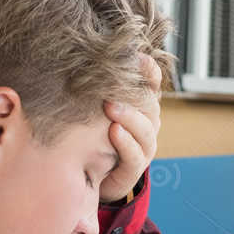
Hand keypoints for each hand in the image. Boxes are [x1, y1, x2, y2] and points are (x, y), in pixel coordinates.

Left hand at [101, 54, 163, 202]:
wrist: (90, 177)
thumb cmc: (92, 135)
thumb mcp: (94, 108)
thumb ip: (95, 87)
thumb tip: (81, 55)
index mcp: (141, 106)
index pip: (152, 83)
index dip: (148, 70)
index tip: (137, 57)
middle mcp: (147, 124)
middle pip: (149, 104)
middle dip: (132, 92)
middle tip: (111, 81)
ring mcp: (143, 147)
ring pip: (145, 129)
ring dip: (129, 116)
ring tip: (110, 106)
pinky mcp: (134, 169)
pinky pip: (135, 155)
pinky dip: (125, 142)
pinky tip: (114, 131)